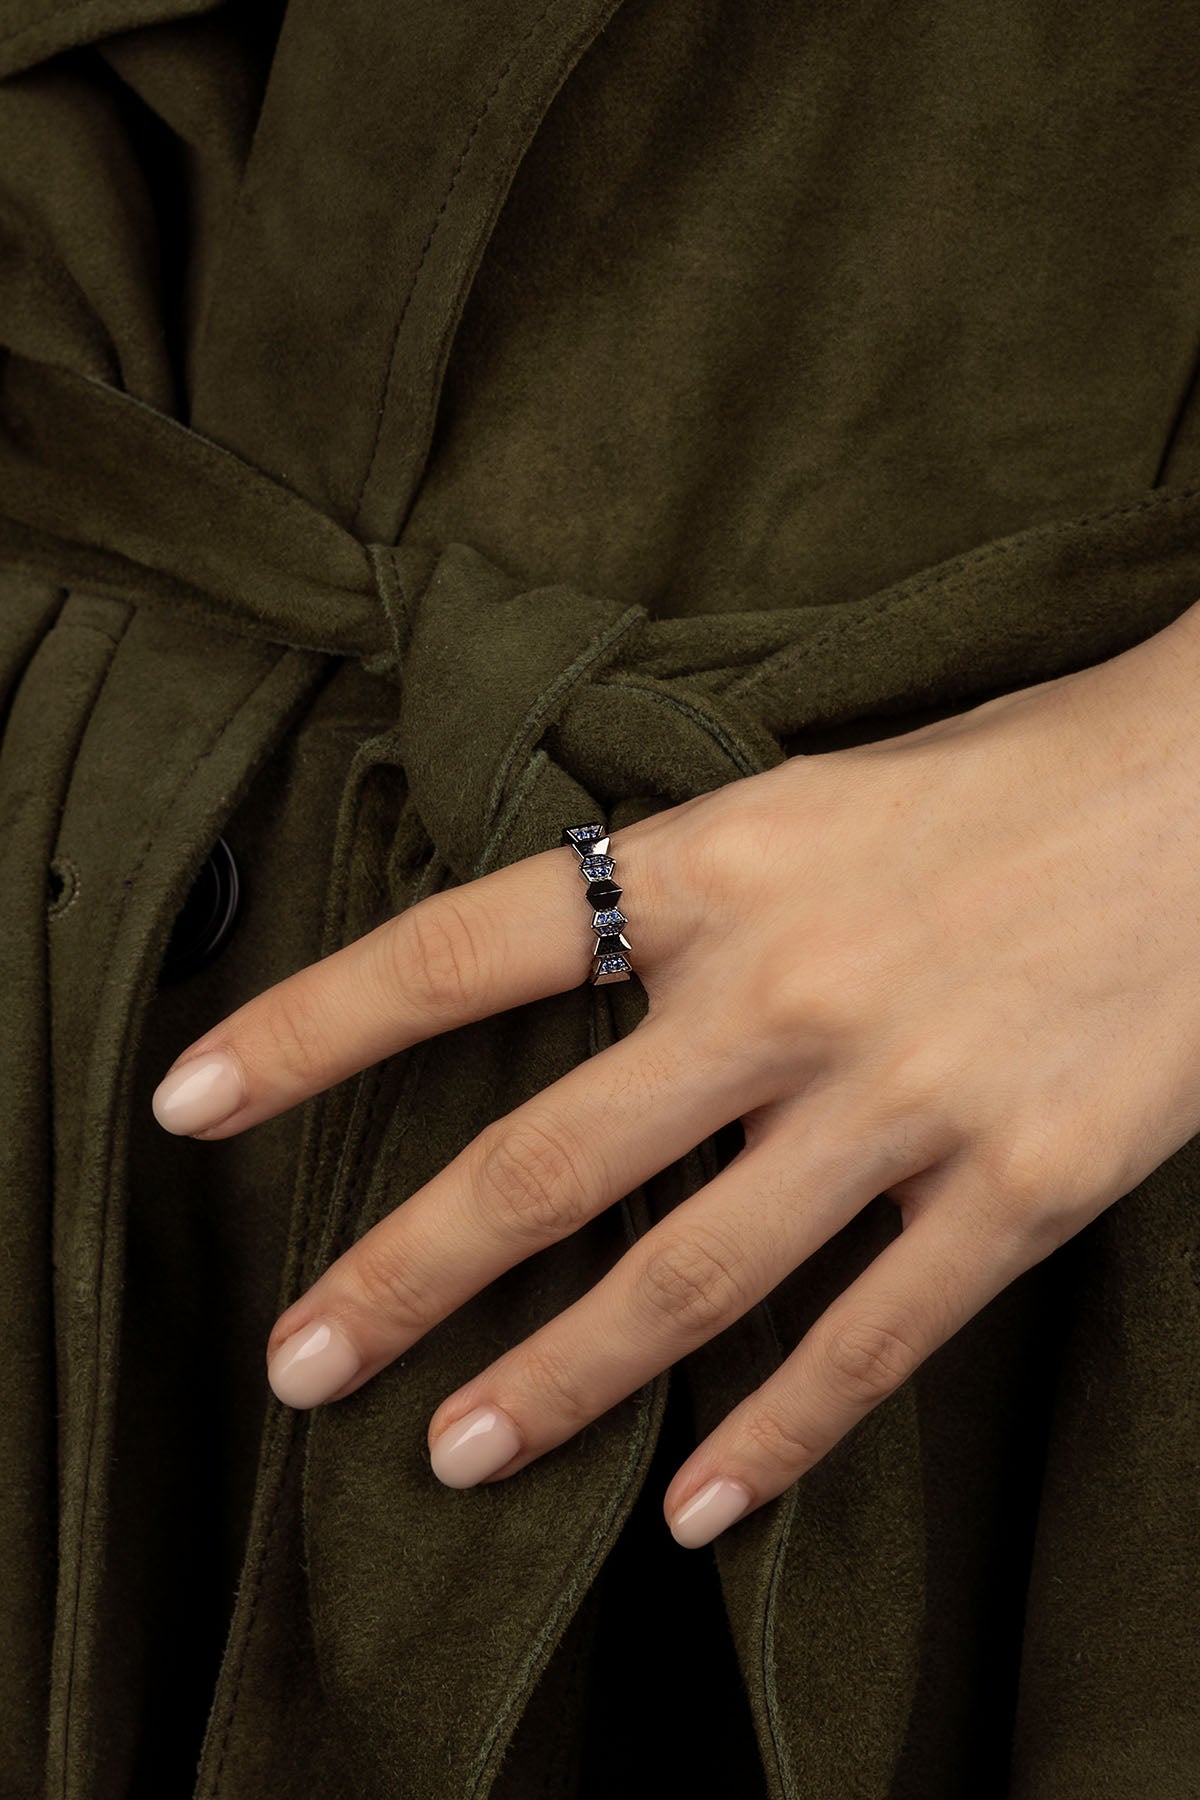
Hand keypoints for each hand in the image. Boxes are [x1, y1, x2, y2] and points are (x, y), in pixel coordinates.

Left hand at [150, 601, 1199, 1547]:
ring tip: (453, 1452)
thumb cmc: (1014, 773)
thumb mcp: (816, 792)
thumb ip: (693, 897)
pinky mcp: (1022, 1188)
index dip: (310, 1029)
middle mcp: (794, 989)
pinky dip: (777, 1438)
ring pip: (689, 1280)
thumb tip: (569, 988)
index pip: (462, 952)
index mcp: (724, 861)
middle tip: (299, 1362)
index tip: (190, 1097)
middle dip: (402, 1273)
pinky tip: (697, 1507)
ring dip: (555, 1382)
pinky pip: (872, 1344)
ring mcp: (908, 1102)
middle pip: (549, 1161)